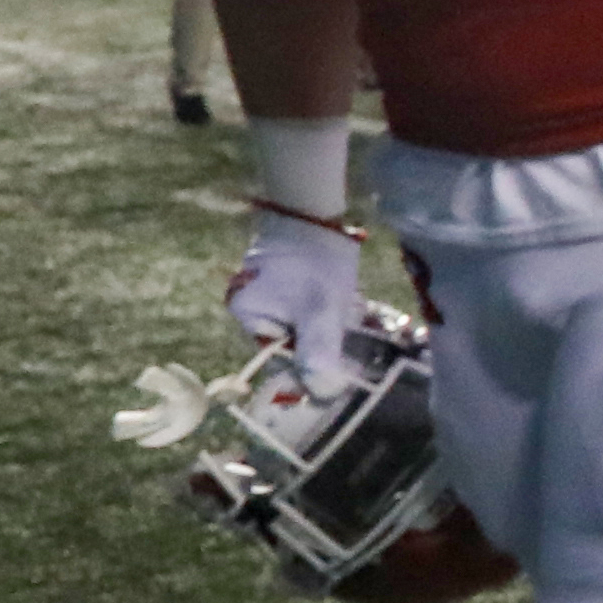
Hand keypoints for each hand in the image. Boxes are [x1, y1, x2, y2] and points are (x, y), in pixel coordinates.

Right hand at [226, 202, 364, 390]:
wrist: (314, 207)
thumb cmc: (314, 259)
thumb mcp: (319, 311)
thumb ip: (317, 352)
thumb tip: (320, 395)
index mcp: (249, 318)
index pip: (281, 360)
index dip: (313, 368)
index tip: (344, 373)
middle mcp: (252, 309)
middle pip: (295, 344)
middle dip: (326, 342)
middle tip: (353, 333)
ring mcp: (269, 295)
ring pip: (306, 326)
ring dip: (332, 325)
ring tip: (353, 313)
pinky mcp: (287, 283)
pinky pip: (309, 308)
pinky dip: (330, 309)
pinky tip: (349, 301)